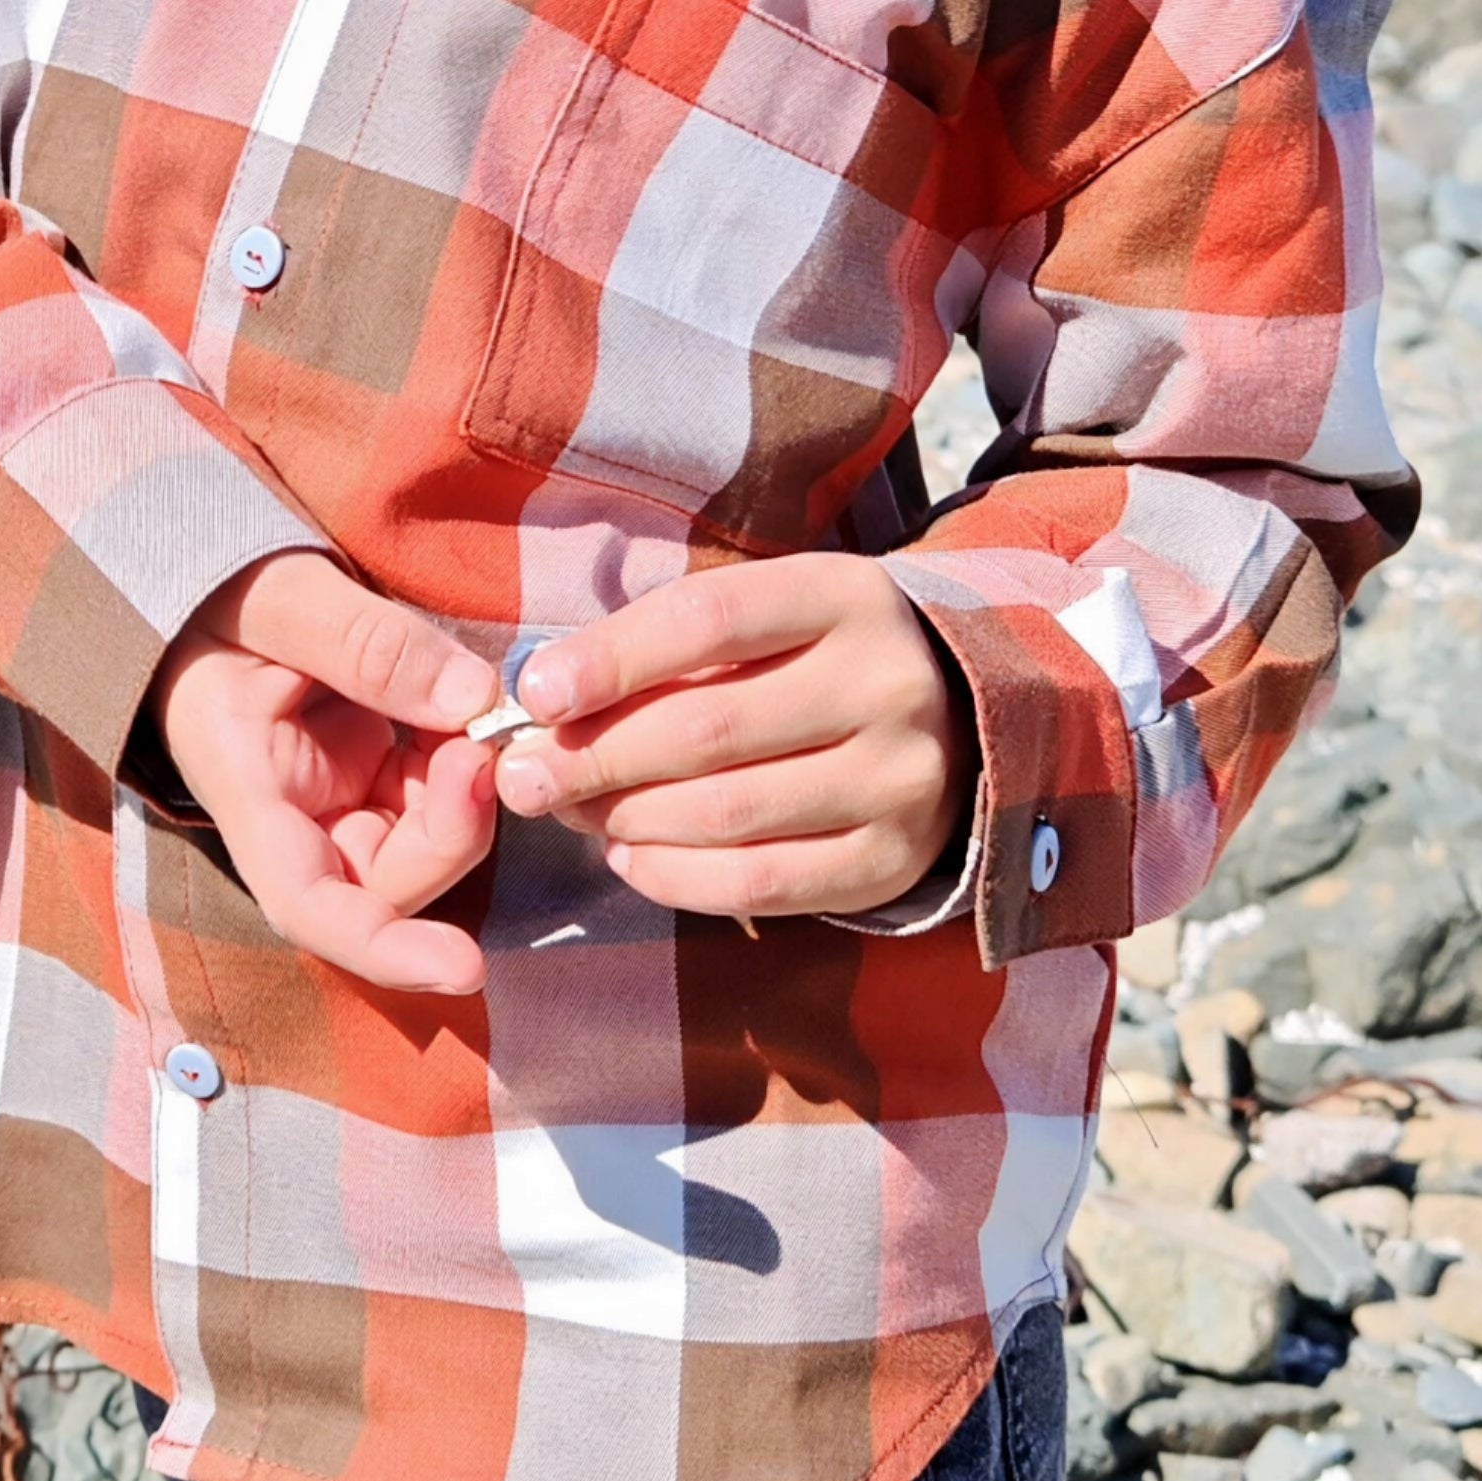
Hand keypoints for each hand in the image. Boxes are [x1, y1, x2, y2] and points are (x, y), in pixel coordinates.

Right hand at [152, 551, 501, 994]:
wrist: (205, 580)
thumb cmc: (220, 591)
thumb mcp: (286, 597)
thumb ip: (370, 643)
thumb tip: (473, 701)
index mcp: (245, 790)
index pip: (307, 905)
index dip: (385, 949)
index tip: (465, 967)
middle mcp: (292, 819)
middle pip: (384, 884)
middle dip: (451, 834)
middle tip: (485, 744)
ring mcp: (334, 800)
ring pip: (418, 848)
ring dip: (464, 800)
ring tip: (477, 715)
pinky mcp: (368, 773)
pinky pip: (431, 799)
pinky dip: (461, 767)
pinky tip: (466, 712)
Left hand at [495, 555, 974, 922]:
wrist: (957, 715)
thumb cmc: (814, 654)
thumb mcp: (765, 614)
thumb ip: (666, 643)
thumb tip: (543, 698)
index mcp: (845, 596)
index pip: (709, 619)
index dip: (611, 658)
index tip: (536, 693)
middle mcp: (886, 684)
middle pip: (709, 729)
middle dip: (595, 758)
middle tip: (524, 778)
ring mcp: (899, 779)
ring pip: (728, 814)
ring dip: (626, 820)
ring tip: (573, 812)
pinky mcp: (893, 859)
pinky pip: (762, 884)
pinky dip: (676, 878)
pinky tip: (629, 858)